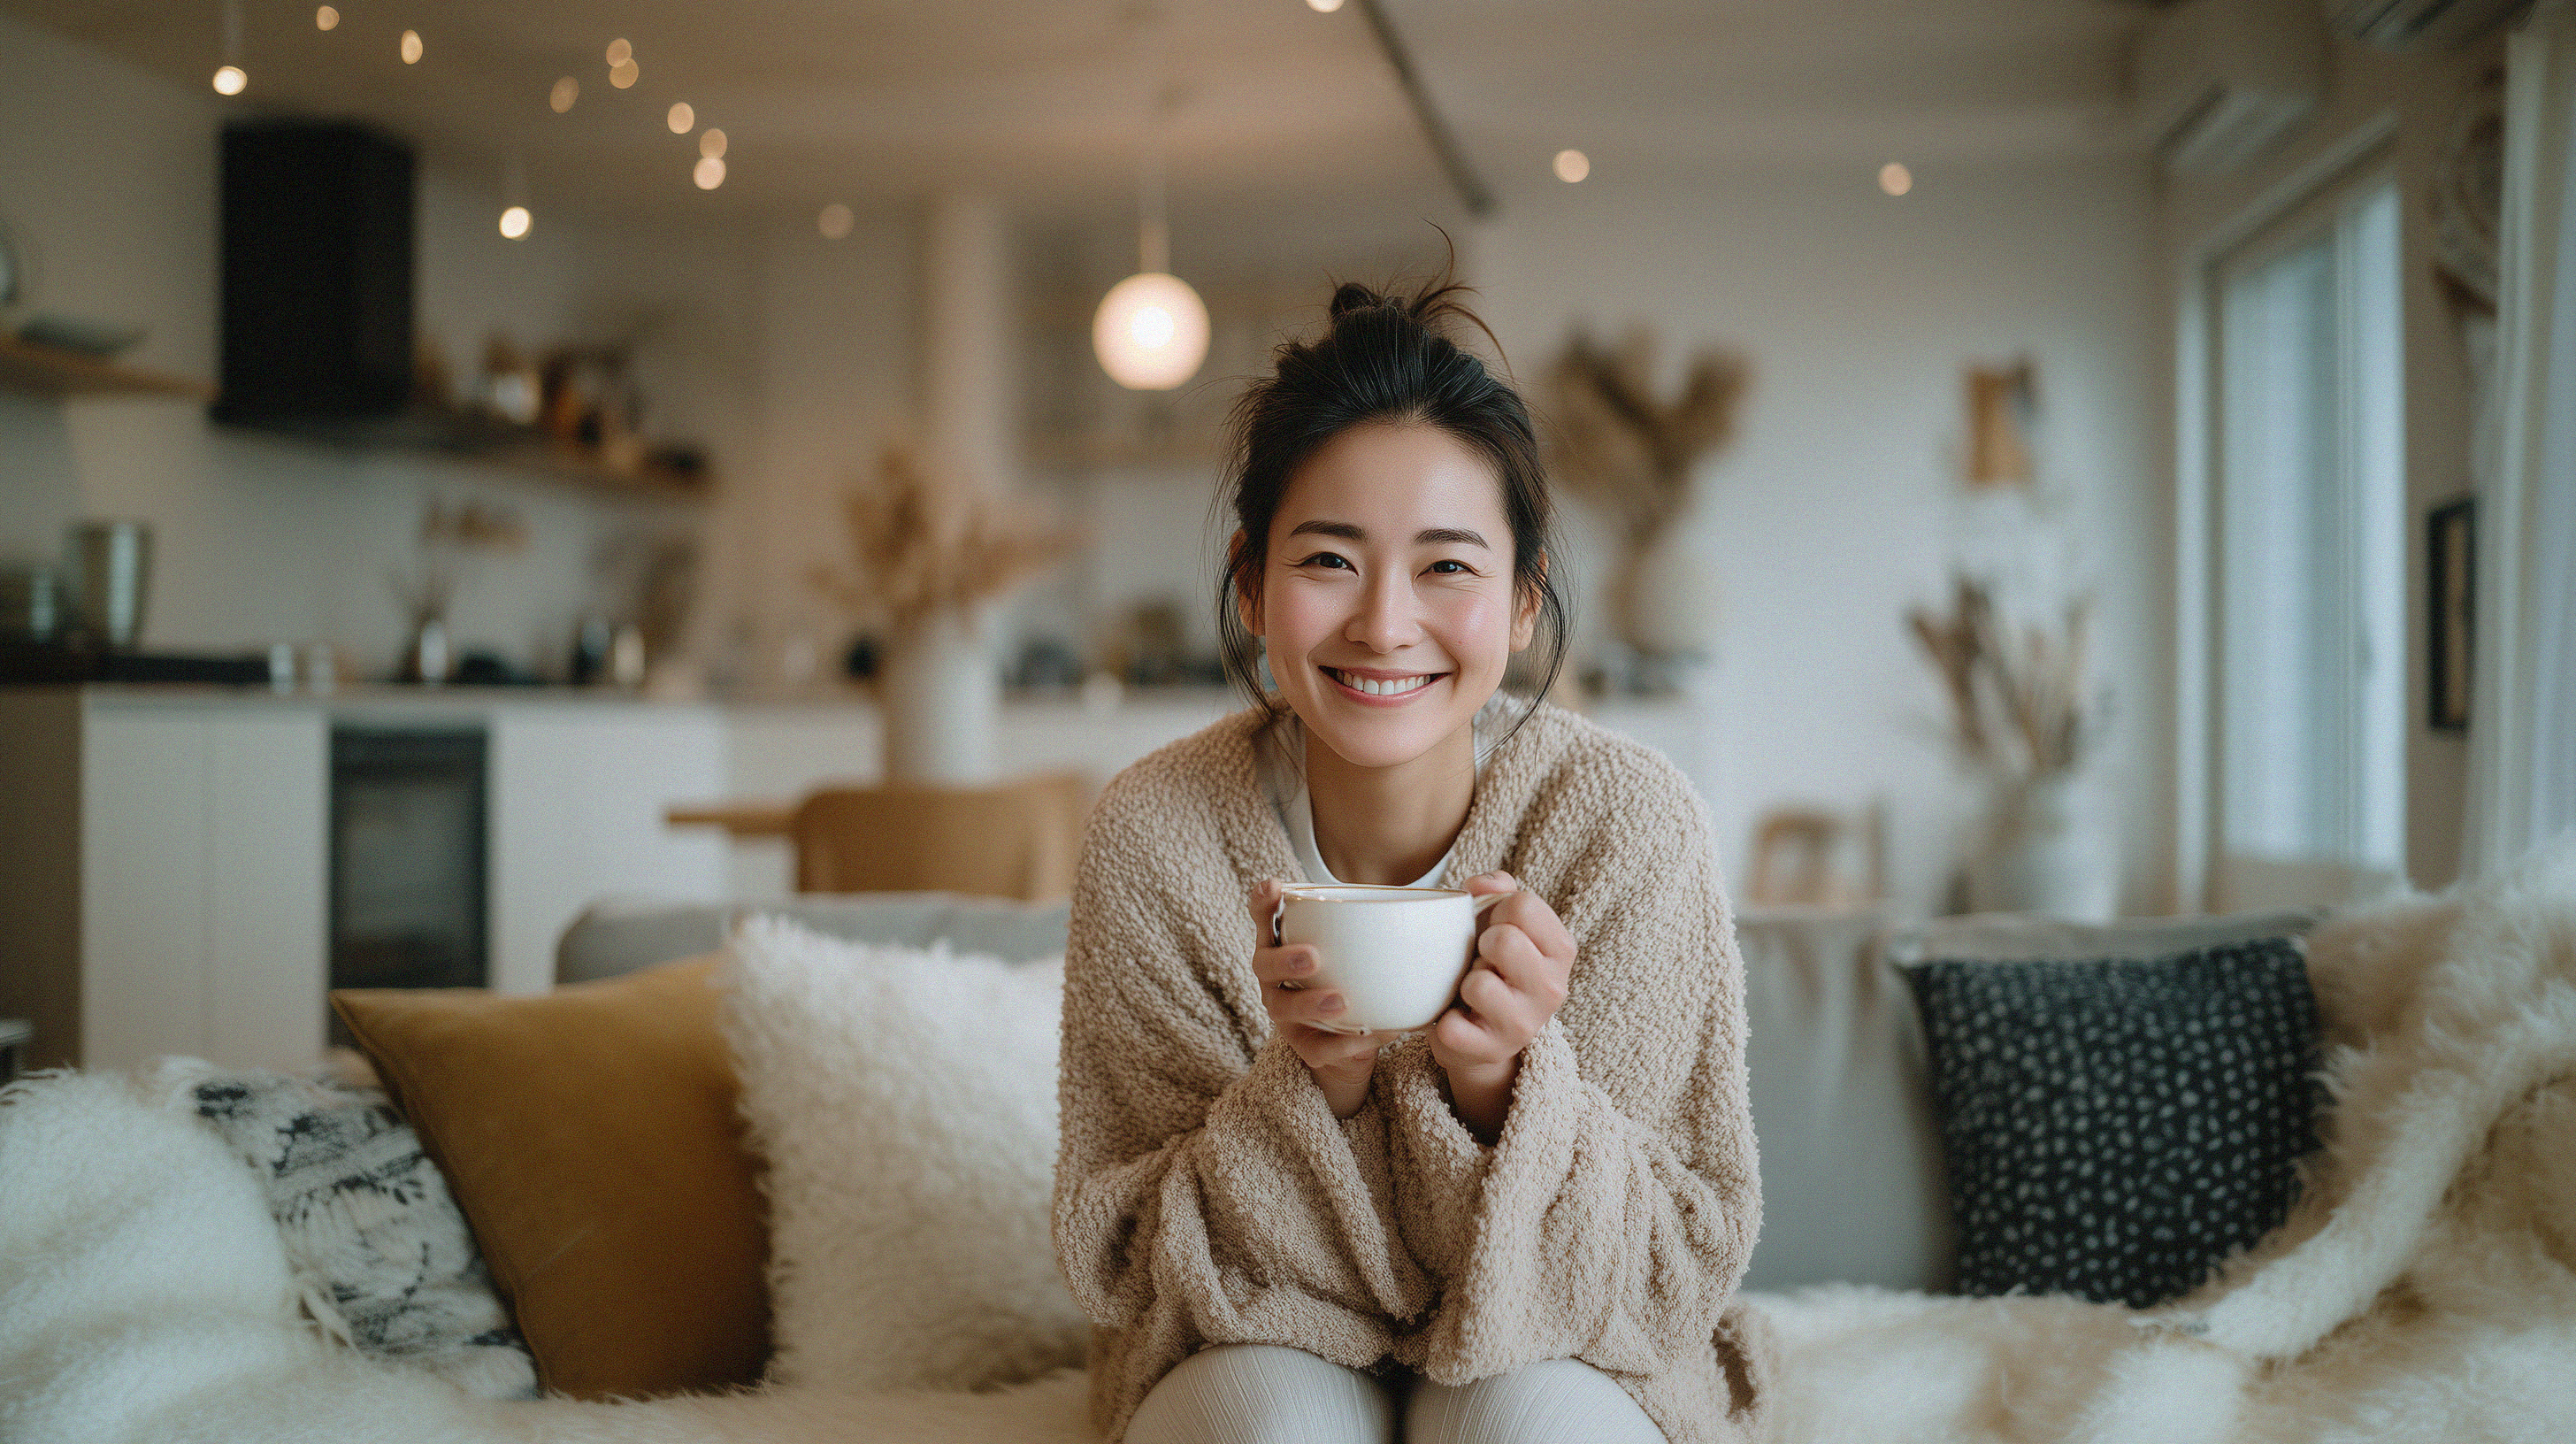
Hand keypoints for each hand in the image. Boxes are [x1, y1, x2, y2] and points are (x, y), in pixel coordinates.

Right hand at [1248, 879, 1407, 1118]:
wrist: (1358, 1040)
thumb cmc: (1361, 978)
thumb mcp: (1370, 948)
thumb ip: (1394, 921)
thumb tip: (1462, 896)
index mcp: (1286, 943)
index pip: (1265, 916)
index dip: (1263, 902)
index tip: (1274, 887)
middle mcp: (1277, 977)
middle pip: (1264, 964)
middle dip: (1285, 959)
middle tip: (1313, 956)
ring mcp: (1287, 1013)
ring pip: (1285, 1008)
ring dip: (1310, 1003)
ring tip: (1341, 1001)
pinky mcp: (1305, 1046)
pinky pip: (1317, 1047)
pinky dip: (1345, 1043)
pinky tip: (1371, 1035)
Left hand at [1430, 872, 1573, 1141]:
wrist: (1483, 1034)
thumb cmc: (1492, 964)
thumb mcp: (1501, 921)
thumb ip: (1497, 888)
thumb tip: (1480, 885)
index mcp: (1561, 950)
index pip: (1524, 904)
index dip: (1498, 911)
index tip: (1496, 929)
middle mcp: (1553, 989)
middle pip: (1505, 940)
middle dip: (1482, 946)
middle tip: (1483, 962)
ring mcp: (1524, 1025)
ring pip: (1479, 984)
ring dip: (1464, 983)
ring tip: (1473, 991)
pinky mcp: (1490, 1051)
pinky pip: (1451, 1026)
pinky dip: (1445, 1020)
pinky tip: (1460, 1019)